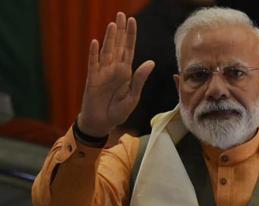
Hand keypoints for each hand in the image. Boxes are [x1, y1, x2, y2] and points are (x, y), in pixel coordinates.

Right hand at [78, 12, 154, 136]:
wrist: (102, 123)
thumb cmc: (118, 111)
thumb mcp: (133, 97)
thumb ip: (140, 79)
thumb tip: (151, 62)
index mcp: (125, 72)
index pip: (129, 50)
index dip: (130, 35)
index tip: (132, 20)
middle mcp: (114, 69)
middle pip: (117, 46)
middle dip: (120, 31)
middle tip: (121, 14)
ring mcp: (102, 72)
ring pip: (106, 51)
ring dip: (109, 38)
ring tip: (112, 24)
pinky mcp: (92, 79)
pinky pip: (93, 64)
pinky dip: (94, 53)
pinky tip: (95, 42)